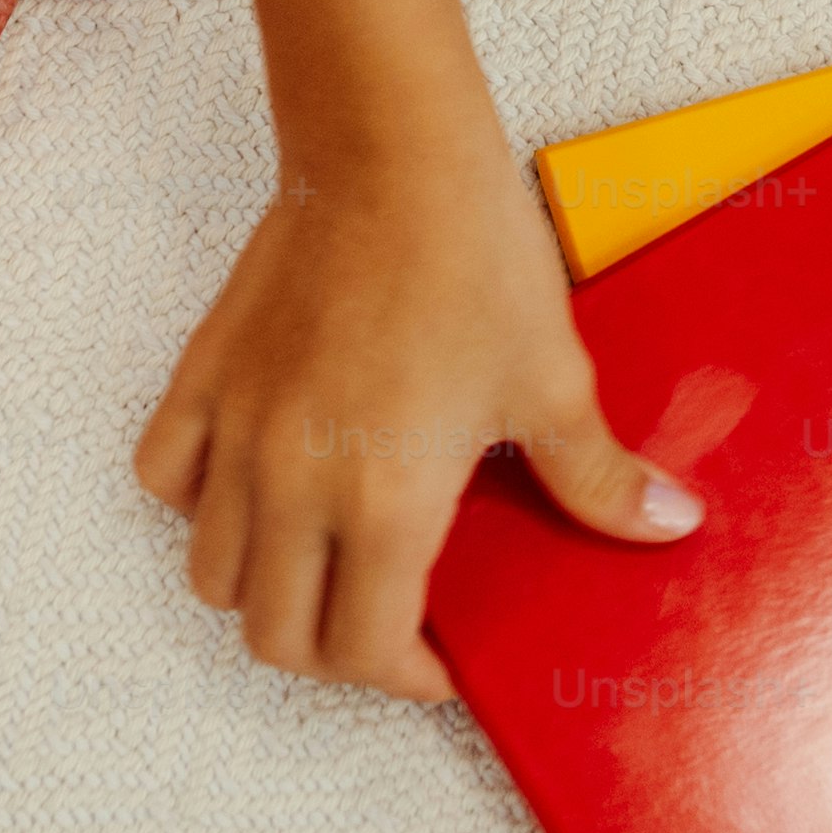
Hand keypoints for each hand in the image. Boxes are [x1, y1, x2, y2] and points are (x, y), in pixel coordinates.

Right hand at [136, 108, 702, 700]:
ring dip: (265, 590)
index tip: (439, 663)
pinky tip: (257, 485)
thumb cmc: (470, 257)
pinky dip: (199, 504)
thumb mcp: (552, 378)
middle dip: (334, 654)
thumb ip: (597, 475)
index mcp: (382, 502)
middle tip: (386, 629)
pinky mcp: (205, 379)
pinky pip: (166, 476)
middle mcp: (293, 483)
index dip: (407, 679)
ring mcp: (237, 432)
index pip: (362, 651)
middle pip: (275, 634)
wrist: (391, 152)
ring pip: (211, 571)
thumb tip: (666, 524)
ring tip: (323, 565)